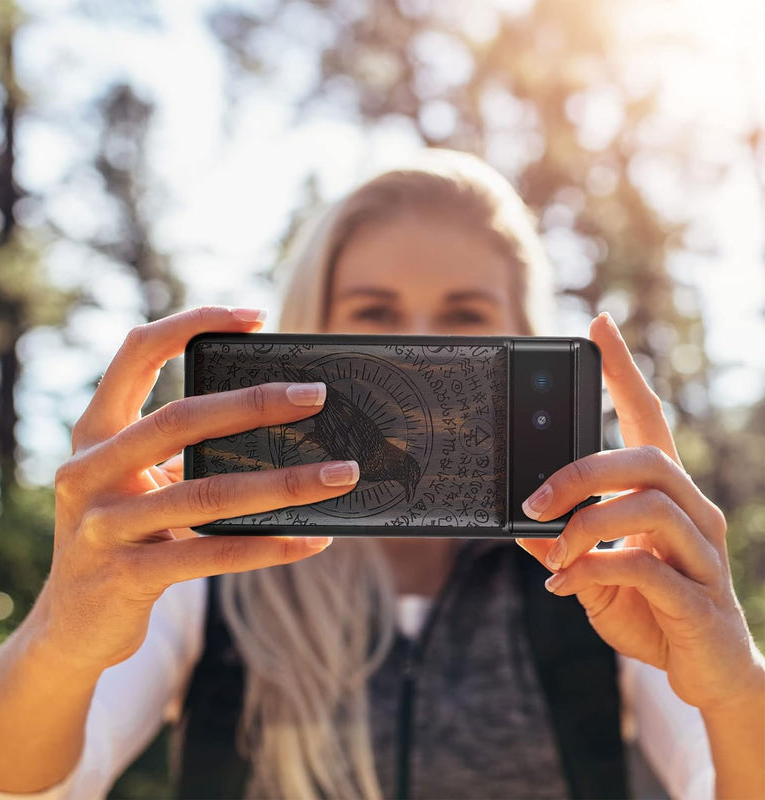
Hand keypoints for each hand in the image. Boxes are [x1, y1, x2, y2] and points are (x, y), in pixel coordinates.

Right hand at [38, 307, 358, 674]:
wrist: (71, 626)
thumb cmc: (123, 535)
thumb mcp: (138, 483)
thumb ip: (183, 453)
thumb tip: (281, 426)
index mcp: (95, 432)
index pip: (137, 353)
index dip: (192, 324)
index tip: (255, 317)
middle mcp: (89, 470)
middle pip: (180, 419)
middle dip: (255, 403)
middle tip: (317, 397)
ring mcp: (102, 526)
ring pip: (207, 493)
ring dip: (285, 482)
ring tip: (341, 474)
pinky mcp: (125, 577)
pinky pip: (212, 555)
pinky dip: (269, 546)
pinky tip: (314, 539)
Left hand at [517, 312, 763, 714]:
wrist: (705, 673)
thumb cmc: (649, 609)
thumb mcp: (592, 571)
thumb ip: (561, 544)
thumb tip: (518, 522)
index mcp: (664, 495)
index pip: (648, 418)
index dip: (624, 371)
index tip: (599, 326)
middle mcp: (692, 512)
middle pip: (646, 458)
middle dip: (581, 472)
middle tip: (533, 501)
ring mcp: (702, 554)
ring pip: (649, 505)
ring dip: (585, 525)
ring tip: (553, 552)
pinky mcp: (700, 598)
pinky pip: (645, 566)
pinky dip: (596, 569)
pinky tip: (568, 585)